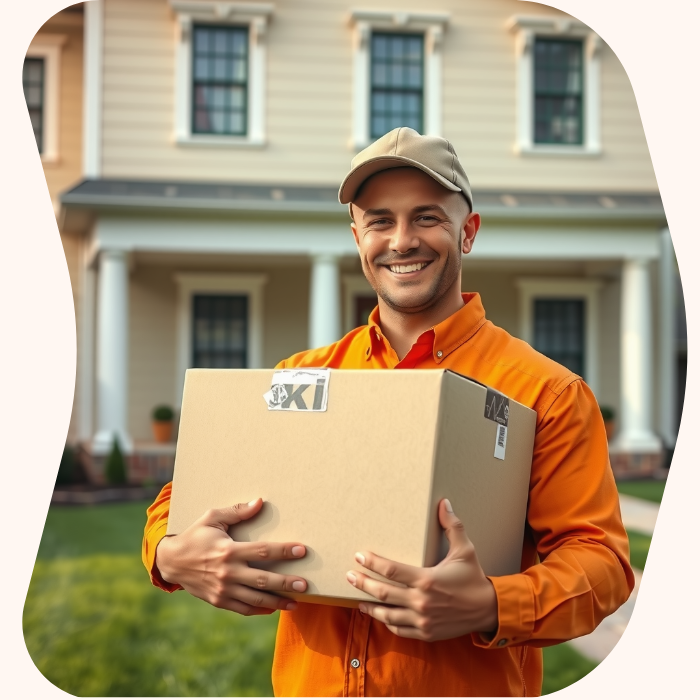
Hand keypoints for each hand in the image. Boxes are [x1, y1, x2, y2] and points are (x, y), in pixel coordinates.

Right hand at [156, 498, 307, 615]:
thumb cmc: (195, 535)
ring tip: (296, 602)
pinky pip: (243, 608)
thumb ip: (237, 511)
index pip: (262, 551)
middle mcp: (228, 573)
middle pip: (263, 580)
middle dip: (286, 583)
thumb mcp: (212, 518)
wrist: (171, 561)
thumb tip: (260, 502)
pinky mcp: (219, 601)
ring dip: (277, 601)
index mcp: (228, 550)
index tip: (301, 550)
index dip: (283, 551)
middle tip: (305, 585)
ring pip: (256, 599)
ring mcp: (223, 590)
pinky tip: (274, 608)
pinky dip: (260, 610)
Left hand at [346, 498, 497, 640]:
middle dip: (363, 583)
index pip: (391, 570)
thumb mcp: (465, 550)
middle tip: (349, 575)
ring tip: (358, 598)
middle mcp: (421, 601)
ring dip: (370, 606)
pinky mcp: (425, 633)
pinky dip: (387, 622)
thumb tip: (444, 503)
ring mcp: (422, 620)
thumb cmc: (473, 578)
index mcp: (426, 579)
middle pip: (383, 592)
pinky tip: (379, 614)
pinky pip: (399, 629)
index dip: (372, 562)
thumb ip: (452, 526)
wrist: (488, 610)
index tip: (360, 555)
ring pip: (387, 614)